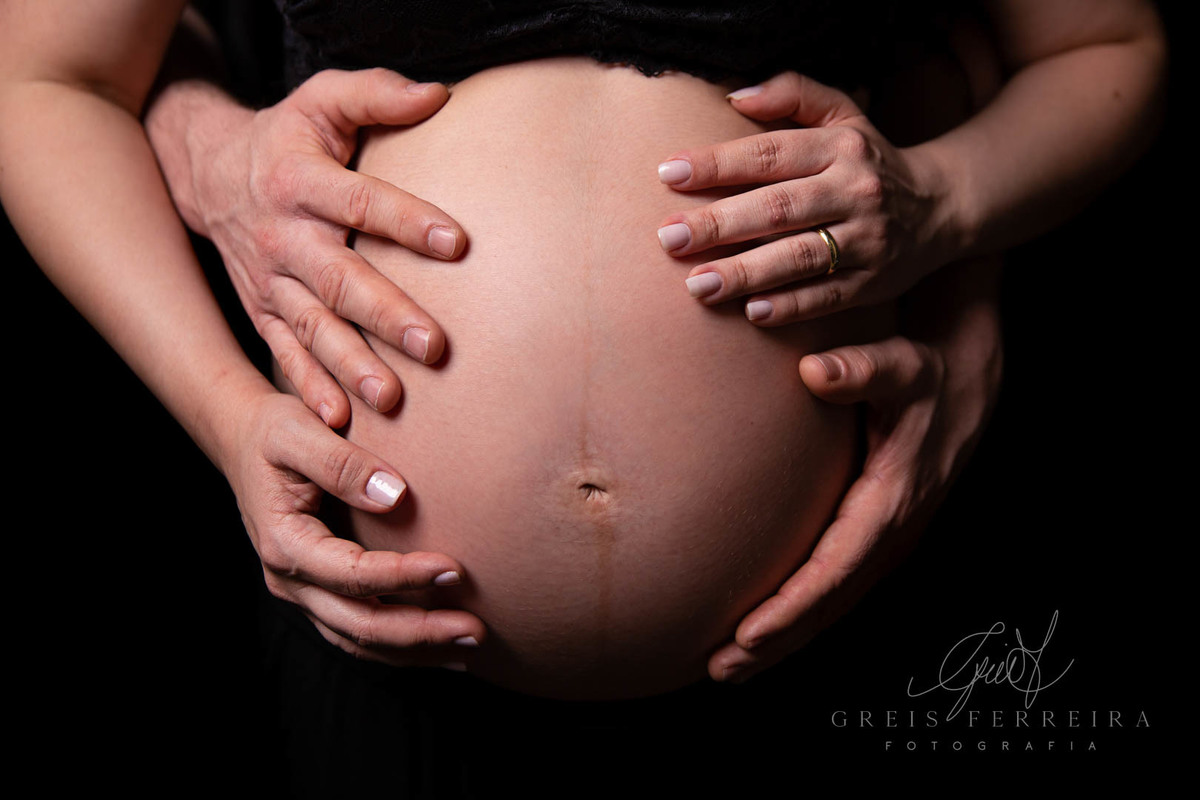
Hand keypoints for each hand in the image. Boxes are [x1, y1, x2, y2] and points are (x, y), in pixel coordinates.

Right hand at [161, 68, 465, 426]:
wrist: (208, 173)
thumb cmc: (288, 137)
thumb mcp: (323, 99)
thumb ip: (376, 94)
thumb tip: (439, 96)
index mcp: (302, 181)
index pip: (361, 201)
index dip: (407, 220)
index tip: (456, 244)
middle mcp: (284, 236)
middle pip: (339, 278)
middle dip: (385, 315)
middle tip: (433, 346)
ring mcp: (271, 282)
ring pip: (313, 328)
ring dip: (350, 366)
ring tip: (391, 399)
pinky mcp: (263, 313)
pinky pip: (284, 355)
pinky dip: (309, 388)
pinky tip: (337, 421)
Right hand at [225, 390, 485, 665]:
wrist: (243, 440)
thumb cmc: (274, 430)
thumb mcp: (296, 430)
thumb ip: (341, 462)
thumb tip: (394, 495)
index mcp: (286, 543)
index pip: (352, 574)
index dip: (404, 576)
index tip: (454, 568)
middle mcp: (290, 579)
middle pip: (360, 624)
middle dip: (420, 632)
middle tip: (476, 629)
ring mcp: (303, 592)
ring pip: (361, 640)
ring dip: (417, 649)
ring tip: (471, 642)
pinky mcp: (318, 593)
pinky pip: (359, 633)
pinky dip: (401, 645)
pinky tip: (443, 643)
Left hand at [656, 71, 956, 324]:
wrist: (942, 207)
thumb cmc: (868, 160)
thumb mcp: (843, 115)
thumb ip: (793, 94)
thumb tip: (735, 95)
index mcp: (840, 147)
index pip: (770, 153)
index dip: (718, 163)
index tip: (668, 174)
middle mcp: (856, 192)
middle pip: (779, 208)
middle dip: (720, 224)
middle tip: (668, 238)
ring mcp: (867, 240)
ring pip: (800, 257)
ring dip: (746, 273)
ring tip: (697, 285)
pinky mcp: (873, 283)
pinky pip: (827, 296)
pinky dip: (790, 306)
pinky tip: (751, 313)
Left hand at [707, 257, 1000, 682]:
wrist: (968, 382)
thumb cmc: (927, 374)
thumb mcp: (902, 367)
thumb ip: (861, 370)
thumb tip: (815, 371)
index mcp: (890, 503)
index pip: (833, 569)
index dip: (791, 606)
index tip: (747, 633)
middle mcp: (890, 533)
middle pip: (828, 604)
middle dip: (777, 642)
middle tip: (721, 669)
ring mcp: (886, 540)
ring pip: (831, 604)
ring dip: (783, 638)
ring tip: (729, 666)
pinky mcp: (878, 536)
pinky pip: (835, 587)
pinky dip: (800, 615)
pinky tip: (765, 628)